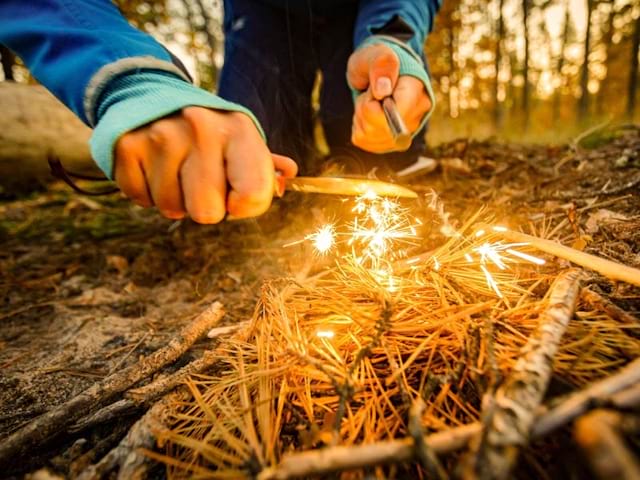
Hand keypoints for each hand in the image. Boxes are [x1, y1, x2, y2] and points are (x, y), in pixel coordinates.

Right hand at [112, 106, 297, 223]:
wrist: (150, 93)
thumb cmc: (208, 132)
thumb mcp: (241, 140)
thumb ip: (265, 166)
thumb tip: (290, 174)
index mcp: (238, 130)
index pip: (253, 195)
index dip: (244, 207)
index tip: (235, 195)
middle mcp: (201, 129)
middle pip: (208, 213)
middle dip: (205, 207)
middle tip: (200, 180)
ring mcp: (162, 136)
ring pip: (171, 209)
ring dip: (174, 198)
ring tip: (174, 168)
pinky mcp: (127, 146)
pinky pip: (141, 199)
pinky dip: (146, 191)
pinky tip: (152, 166)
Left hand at [347, 43, 431, 151]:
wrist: (377, 75)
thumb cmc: (377, 63)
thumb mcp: (375, 55)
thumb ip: (380, 66)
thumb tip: (382, 91)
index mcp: (418, 91)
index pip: (398, 112)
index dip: (375, 105)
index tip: (372, 92)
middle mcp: (416, 116)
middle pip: (382, 128)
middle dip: (366, 109)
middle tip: (369, 94)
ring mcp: (404, 132)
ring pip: (371, 136)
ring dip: (361, 118)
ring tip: (368, 102)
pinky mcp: (390, 143)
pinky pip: (365, 142)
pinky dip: (359, 128)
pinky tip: (366, 115)